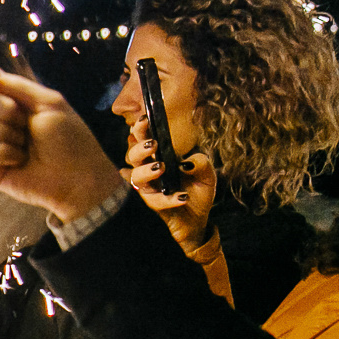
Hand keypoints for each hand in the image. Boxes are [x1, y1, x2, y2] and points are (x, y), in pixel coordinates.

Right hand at [0, 56, 128, 225]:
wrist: (76, 177)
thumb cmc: (70, 139)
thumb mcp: (49, 103)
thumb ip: (16, 85)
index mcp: (14, 101)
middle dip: (4, 110)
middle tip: (26, 124)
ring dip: (3, 134)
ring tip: (24, 145)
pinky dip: (3, 154)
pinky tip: (19, 160)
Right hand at [124, 114, 218, 249]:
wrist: (198, 218)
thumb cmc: (197, 191)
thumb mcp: (207, 173)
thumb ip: (201, 162)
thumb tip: (186, 162)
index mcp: (158, 157)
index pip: (144, 139)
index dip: (141, 129)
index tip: (145, 119)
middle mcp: (149, 171)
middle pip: (132, 156)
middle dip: (139, 148)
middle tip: (152, 144)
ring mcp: (149, 188)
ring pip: (135, 177)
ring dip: (146, 171)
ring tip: (161, 167)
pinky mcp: (154, 204)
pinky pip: (155, 201)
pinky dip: (168, 199)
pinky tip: (182, 196)